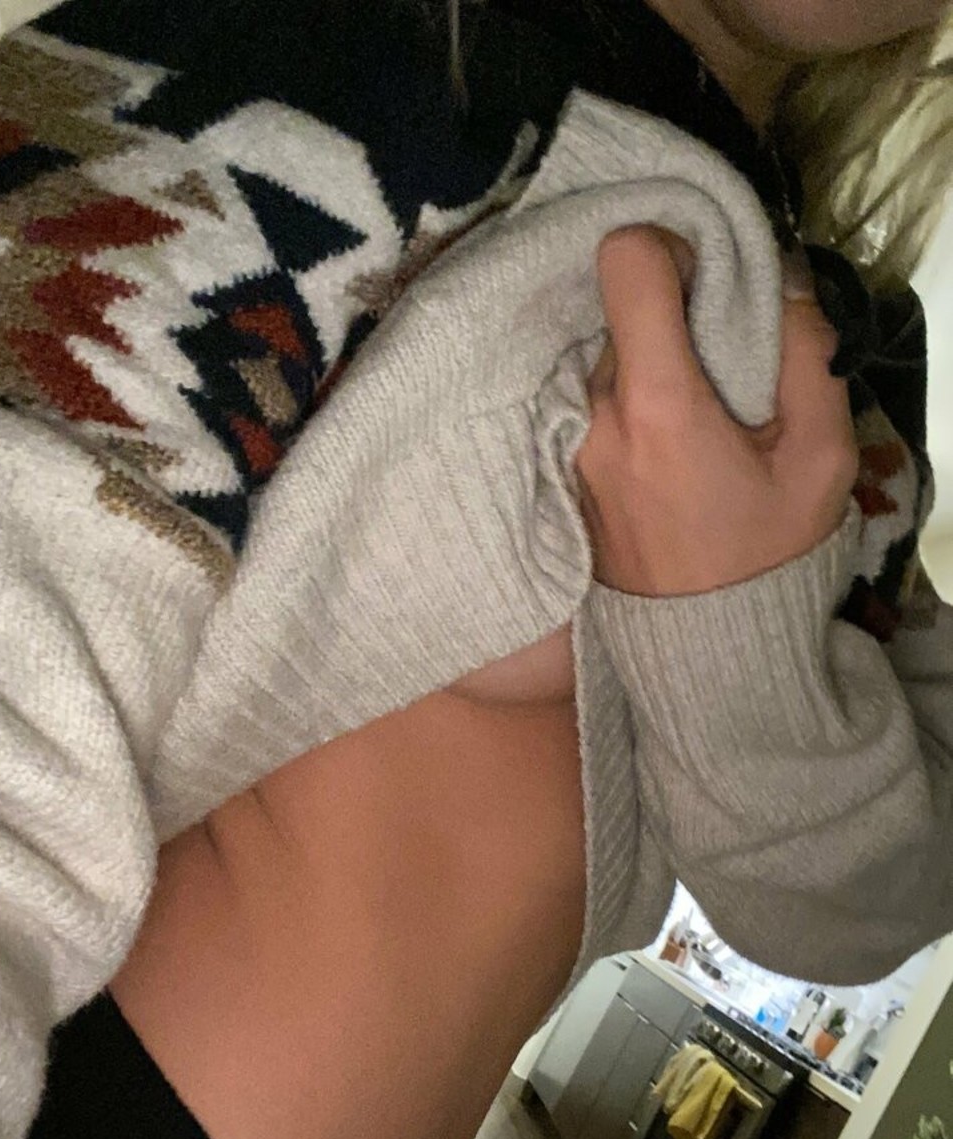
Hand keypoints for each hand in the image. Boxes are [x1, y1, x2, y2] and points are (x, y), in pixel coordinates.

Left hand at [574, 226, 859, 596]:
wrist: (705, 647)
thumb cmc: (768, 554)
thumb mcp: (820, 458)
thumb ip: (805, 356)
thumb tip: (778, 284)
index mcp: (658, 405)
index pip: (626, 263)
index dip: (669, 247)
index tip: (706, 279)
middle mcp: (596, 416)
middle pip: (620, 313)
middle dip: (672, 322)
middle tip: (722, 370)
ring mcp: (570, 445)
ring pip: (606, 358)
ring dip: (651, 367)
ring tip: (699, 422)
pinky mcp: (562, 469)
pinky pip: (592, 401)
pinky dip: (630, 403)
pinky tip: (668, 449)